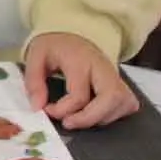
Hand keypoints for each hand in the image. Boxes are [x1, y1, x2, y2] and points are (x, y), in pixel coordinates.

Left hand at [23, 33, 139, 129]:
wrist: (70, 36)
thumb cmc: (55, 47)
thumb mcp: (35, 56)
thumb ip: (34, 82)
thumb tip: (38, 107)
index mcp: (81, 59)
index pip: (80, 94)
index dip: (63, 110)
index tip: (48, 110)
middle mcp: (103, 67)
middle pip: (111, 98)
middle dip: (90, 118)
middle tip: (68, 123)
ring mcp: (116, 75)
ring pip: (122, 103)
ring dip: (100, 118)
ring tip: (78, 116)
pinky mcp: (122, 84)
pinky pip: (126, 105)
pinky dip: (113, 115)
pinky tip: (95, 113)